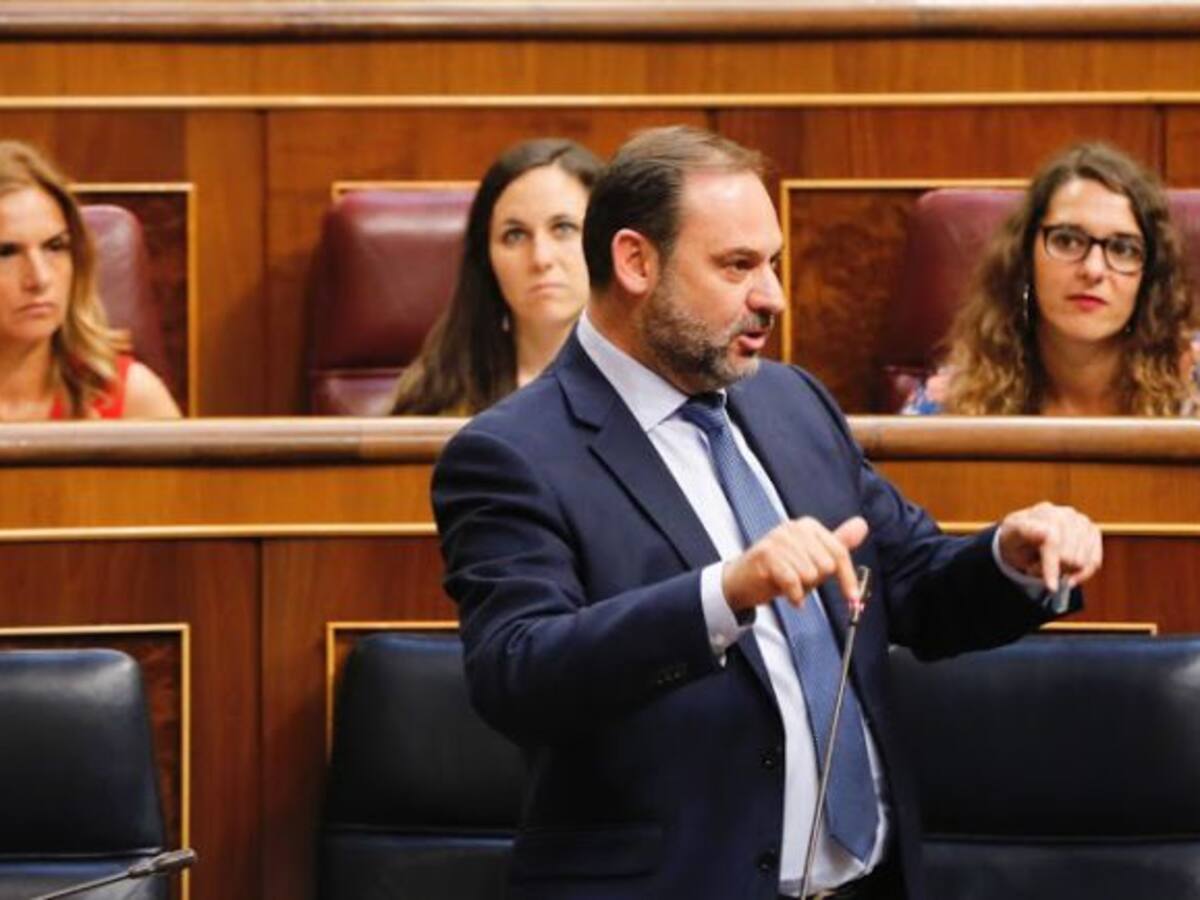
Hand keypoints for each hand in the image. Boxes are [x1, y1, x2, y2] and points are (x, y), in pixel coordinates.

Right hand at [721, 516, 867, 613]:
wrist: (742, 581)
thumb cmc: (780, 570)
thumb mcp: (813, 559)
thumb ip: (837, 544)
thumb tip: (862, 524)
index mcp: (808, 526)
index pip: (839, 552)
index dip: (847, 578)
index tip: (853, 598)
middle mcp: (794, 528)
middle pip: (826, 566)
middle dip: (815, 582)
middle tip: (798, 581)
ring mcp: (778, 539)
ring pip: (809, 575)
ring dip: (801, 588)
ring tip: (788, 584)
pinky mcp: (766, 555)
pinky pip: (793, 582)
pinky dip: (794, 595)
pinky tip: (789, 596)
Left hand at [997, 501, 1101, 591]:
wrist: (1026, 537)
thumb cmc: (1016, 540)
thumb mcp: (1009, 538)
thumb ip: (1023, 533)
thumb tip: (1046, 533)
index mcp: (1042, 512)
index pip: (1053, 540)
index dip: (1052, 565)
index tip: (1051, 587)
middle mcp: (1065, 513)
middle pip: (1070, 557)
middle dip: (1054, 570)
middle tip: (1037, 565)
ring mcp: (1082, 521)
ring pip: (1083, 563)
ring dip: (1065, 571)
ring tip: (1050, 563)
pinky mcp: (1093, 532)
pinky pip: (1094, 562)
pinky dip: (1081, 574)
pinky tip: (1067, 573)